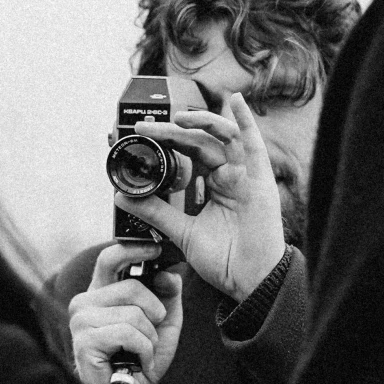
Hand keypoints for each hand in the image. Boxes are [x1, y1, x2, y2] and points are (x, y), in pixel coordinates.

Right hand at [67, 244, 184, 383]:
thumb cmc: (141, 360)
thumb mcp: (163, 323)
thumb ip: (168, 294)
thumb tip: (170, 273)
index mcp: (101, 293)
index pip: (110, 258)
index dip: (135, 249)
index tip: (157, 248)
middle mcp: (85, 302)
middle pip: (133, 287)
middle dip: (154, 313)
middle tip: (150, 335)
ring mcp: (81, 321)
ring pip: (135, 313)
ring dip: (149, 338)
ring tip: (140, 353)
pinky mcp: (85, 340)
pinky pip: (130, 334)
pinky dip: (143, 351)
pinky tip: (136, 363)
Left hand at [120, 92, 287, 302]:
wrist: (249, 282)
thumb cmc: (224, 259)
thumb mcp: (181, 231)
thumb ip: (155, 212)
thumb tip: (123, 195)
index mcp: (213, 185)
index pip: (187, 153)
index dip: (165, 141)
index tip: (140, 135)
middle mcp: (229, 175)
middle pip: (199, 142)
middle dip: (172, 131)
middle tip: (146, 126)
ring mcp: (246, 175)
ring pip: (223, 137)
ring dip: (202, 121)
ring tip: (178, 117)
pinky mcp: (261, 180)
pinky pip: (254, 145)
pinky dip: (246, 121)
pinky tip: (235, 100)